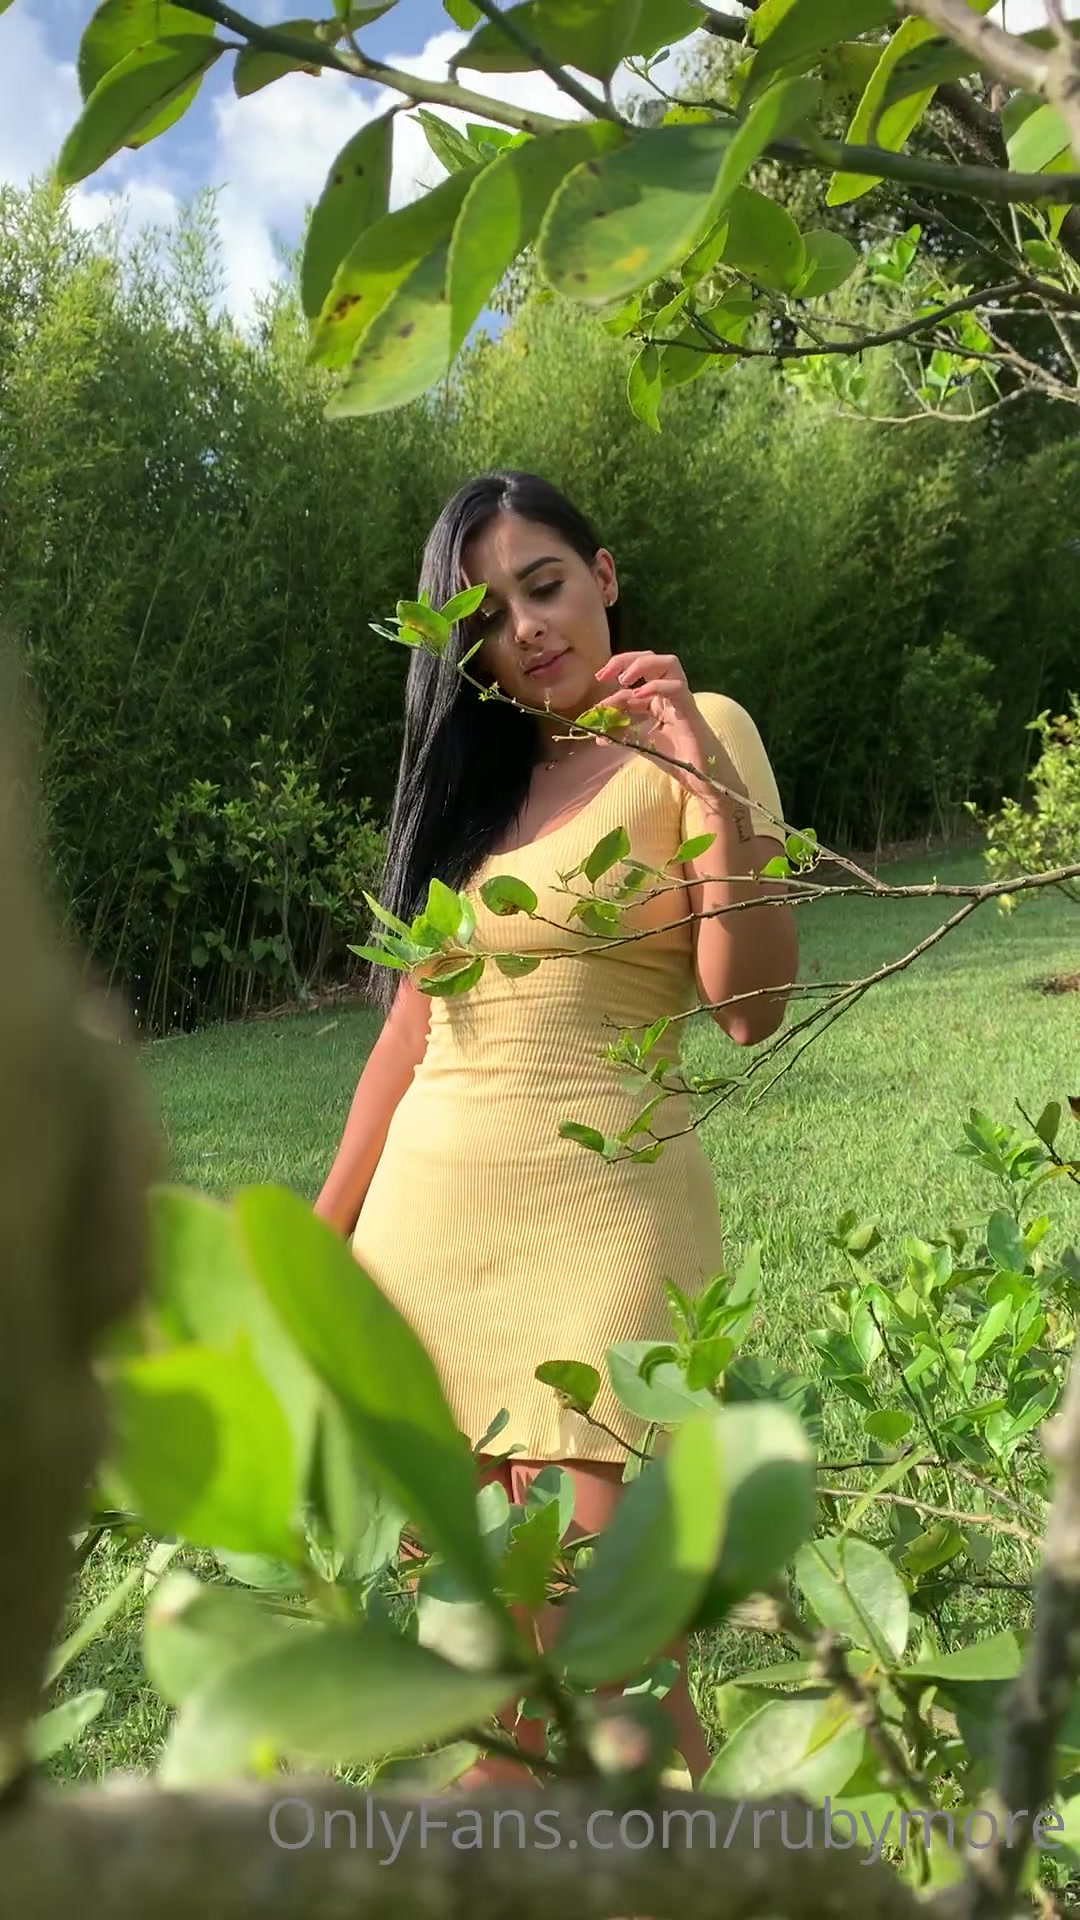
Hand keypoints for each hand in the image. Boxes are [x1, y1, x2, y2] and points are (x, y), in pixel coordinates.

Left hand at [591, 651, 739, 798]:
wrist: (700, 777)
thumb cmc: (675, 759)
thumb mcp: (640, 744)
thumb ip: (621, 736)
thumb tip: (596, 735)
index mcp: (657, 699)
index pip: (633, 683)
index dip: (611, 692)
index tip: (596, 706)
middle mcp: (669, 693)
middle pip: (651, 660)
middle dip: (624, 660)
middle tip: (603, 675)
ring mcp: (681, 697)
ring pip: (668, 663)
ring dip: (643, 665)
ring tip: (623, 679)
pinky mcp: (690, 708)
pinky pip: (676, 687)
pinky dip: (657, 686)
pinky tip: (639, 695)